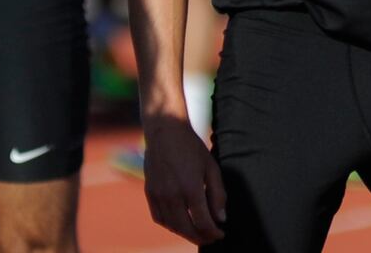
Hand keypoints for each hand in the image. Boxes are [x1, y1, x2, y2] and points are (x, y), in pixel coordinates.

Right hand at [143, 117, 226, 244]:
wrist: (165, 132)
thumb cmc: (192, 148)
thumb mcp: (211, 167)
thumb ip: (218, 194)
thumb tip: (221, 218)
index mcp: (191, 188)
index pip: (203, 222)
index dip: (213, 233)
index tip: (221, 234)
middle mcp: (173, 195)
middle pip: (187, 229)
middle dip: (201, 237)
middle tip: (211, 238)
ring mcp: (158, 195)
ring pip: (172, 226)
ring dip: (185, 233)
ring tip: (197, 232)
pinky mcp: (149, 193)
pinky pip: (159, 218)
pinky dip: (170, 225)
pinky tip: (180, 224)